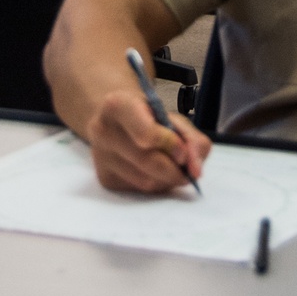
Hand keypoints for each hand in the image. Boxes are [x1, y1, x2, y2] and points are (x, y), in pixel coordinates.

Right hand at [85, 90, 210, 192]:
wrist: (116, 121)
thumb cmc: (148, 116)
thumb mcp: (172, 116)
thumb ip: (192, 139)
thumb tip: (195, 171)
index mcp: (117, 105)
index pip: (146, 134)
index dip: (170, 146)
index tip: (183, 152)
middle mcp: (103, 130)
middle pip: (148, 162)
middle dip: (175, 169)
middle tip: (186, 168)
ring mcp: (101, 156)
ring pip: (145, 181)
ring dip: (167, 180)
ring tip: (172, 168)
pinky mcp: (104, 178)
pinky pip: (139, 190)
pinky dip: (156, 185)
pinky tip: (155, 172)